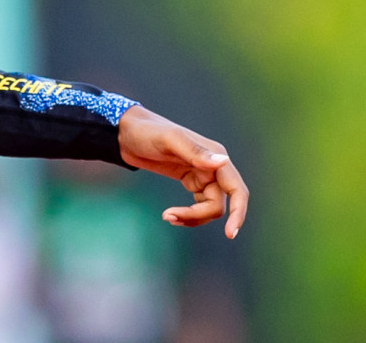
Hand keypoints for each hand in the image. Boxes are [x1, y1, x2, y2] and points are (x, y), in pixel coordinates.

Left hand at [117, 105, 248, 237]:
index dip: (238, 212)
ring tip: (166, 216)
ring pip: (209, 208)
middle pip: (219, 204)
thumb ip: (195, 152)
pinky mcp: (191, 181)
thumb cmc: (147, 131)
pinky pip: (198, 205)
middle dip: (198, 215)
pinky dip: (187, 214)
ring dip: (191, 217)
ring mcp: (203, 175)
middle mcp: (213, 167)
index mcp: (215, 154)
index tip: (229, 234)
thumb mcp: (169, 140)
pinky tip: (171, 215)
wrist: (126, 133)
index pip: (236, 190)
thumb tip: (223, 162)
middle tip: (169, 217)